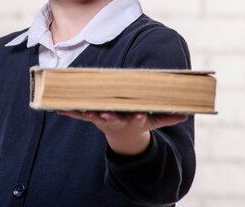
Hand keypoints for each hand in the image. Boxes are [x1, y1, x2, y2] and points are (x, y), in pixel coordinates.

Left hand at [58, 111, 186, 155]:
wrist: (123, 136)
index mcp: (133, 120)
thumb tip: (186, 113)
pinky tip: (58, 108)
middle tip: (103, 114)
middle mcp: (117, 120)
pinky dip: (69, 112)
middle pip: (112, 118)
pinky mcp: (92, 117)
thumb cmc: (139, 122)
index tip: (140, 115)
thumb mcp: (155, 122)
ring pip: (93, 115)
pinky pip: (79, 115)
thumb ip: (169, 117)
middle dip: (108, 116)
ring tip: (79, 110)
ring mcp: (103, 119)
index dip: (138, 117)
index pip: (137, 118)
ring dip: (86, 113)